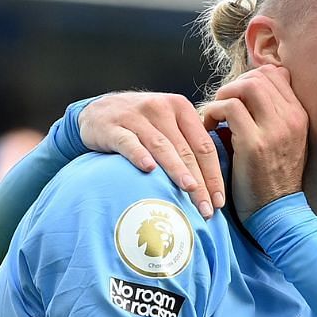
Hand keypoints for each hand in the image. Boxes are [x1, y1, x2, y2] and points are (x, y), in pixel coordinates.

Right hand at [80, 92, 225, 217]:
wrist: (97, 111)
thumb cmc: (142, 125)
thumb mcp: (169, 124)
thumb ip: (190, 144)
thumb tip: (215, 186)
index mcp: (181, 108)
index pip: (204, 146)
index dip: (214, 175)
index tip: (219, 201)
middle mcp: (160, 108)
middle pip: (186, 150)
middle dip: (199, 182)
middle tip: (206, 208)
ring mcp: (135, 116)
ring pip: (162, 147)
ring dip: (177, 171)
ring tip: (190, 191)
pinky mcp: (112, 126)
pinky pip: (129, 143)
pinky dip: (139, 156)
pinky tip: (149, 170)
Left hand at [202, 65, 308, 216]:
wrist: (278, 211)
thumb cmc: (274, 177)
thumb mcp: (285, 141)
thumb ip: (274, 115)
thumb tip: (248, 90)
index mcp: (301, 116)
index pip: (276, 74)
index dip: (251, 79)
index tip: (239, 98)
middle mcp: (293, 119)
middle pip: (260, 76)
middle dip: (235, 86)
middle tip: (224, 106)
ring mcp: (276, 130)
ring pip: (246, 86)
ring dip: (223, 96)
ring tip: (217, 115)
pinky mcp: (255, 143)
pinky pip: (229, 107)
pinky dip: (213, 112)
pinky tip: (211, 127)